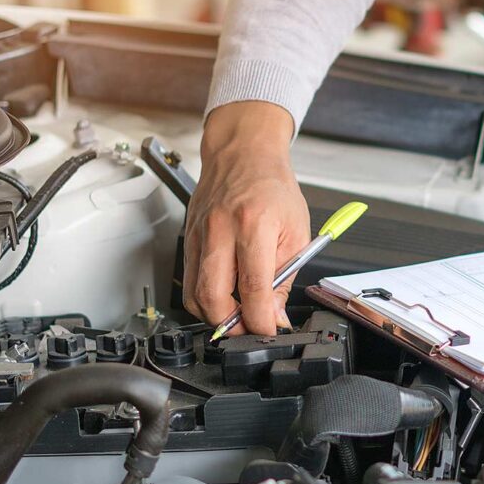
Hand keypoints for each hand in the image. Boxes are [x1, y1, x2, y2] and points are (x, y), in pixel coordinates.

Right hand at [184, 102, 310, 335]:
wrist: (243, 153)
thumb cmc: (272, 186)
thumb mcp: (296, 231)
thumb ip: (285, 277)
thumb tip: (276, 315)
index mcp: (254, 225)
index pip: (252, 286)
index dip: (259, 318)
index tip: (268, 330)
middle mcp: (220, 230)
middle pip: (213, 296)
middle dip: (231, 324)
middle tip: (249, 329)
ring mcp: (198, 234)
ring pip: (194, 294)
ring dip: (214, 315)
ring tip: (237, 315)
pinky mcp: (187, 238)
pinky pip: (189, 280)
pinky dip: (204, 297)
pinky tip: (223, 295)